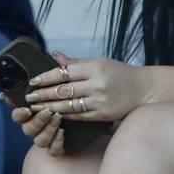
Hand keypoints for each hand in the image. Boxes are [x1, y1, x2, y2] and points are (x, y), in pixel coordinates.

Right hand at [2, 94, 66, 156]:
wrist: (79, 116)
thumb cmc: (60, 97)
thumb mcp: (49, 88)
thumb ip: (32, 88)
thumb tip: (5, 92)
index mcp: (28, 114)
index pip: (17, 116)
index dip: (20, 114)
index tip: (27, 109)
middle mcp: (34, 128)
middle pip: (28, 130)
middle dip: (37, 121)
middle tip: (47, 111)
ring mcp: (45, 138)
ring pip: (40, 141)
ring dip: (48, 130)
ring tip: (58, 117)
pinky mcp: (56, 148)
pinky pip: (53, 151)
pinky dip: (57, 143)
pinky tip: (62, 132)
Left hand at [23, 51, 147, 121]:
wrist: (144, 90)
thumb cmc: (120, 74)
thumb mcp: (100, 62)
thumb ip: (76, 63)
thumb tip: (54, 56)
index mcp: (95, 68)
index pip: (64, 73)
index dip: (46, 78)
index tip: (33, 81)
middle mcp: (97, 85)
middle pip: (64, 90)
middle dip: (43, 94)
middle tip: (30, 97)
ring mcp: (100, 102)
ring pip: (68, 106)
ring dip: (49, 107)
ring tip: (37, 107)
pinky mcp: (102, 115)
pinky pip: (78, 116)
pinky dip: (64, 115)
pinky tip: (53, 114)